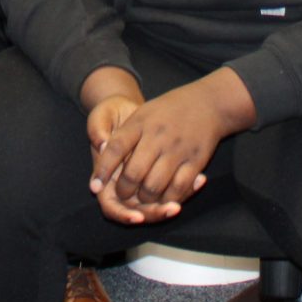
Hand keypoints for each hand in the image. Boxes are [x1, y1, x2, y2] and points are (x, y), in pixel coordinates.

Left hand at [87, 69, 254, 223]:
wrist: (208, 103)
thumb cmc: (168, 110)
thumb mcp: (142, 113)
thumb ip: (123, 134)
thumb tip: (101, 151)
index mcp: (140, 123)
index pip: (115, 149)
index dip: (103, 170)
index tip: (94, 186)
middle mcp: (158, 137)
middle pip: (133, 174)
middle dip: (124, 191)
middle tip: (123, 194)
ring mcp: (177, 150)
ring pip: (154, 186)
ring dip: (145, 198)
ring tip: (142, 197)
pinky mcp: (196, 161)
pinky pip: (178, 189)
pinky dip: (168, 199)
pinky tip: (164, 198)